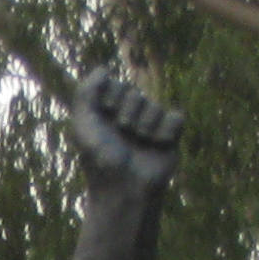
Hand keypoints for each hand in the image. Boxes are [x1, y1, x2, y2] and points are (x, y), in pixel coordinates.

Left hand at [67, 66, 184, 197]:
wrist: (123, 189)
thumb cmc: (99, 159)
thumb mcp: (83, 124)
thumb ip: (85, 93)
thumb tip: (103, 70)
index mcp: (109, 110)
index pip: (116, 86)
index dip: (110, 102)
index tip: (104, 120)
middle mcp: (130, 114)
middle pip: (135, 95)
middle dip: (127, 116)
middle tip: (122, 136)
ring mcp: (151, 123)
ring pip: (154, 106)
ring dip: (144, 127)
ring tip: (138, 145)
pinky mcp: (170, 135)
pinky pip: (175, 117)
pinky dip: (165, 131)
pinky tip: (157, 145)